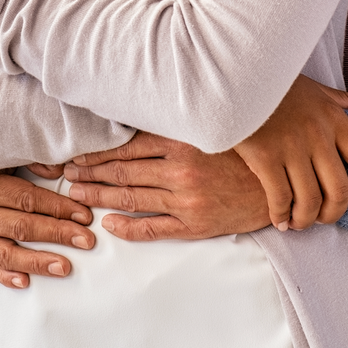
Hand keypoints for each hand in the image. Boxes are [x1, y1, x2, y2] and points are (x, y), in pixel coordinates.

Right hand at [0, 171, 95, 288]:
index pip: (26, 199)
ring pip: (4, 253)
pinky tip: (26, 281)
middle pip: (20, 226)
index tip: (84, 216)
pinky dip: (6, 276)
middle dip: (57, 234)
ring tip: (63, 267)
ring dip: (36, 261)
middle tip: (85, 241)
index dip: (58, 207)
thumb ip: (30, 160)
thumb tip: (62, 171)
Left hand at [63, 132, 272, 241]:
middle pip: (123, 171)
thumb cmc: (244, 152)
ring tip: (77, 194)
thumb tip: (136, 119)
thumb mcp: (210, 131)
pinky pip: (153, 228)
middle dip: (90, 173)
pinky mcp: (195, 225)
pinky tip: (109, 224)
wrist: (281, 185)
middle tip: (65, 174)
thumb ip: (176, 127)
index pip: (127, 147)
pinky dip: (127, 227)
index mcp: (182, 142)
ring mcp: (186, 200)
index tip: (76, 154)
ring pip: (131, 197)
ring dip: (100, 196)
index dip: (97, 153)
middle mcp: (180, 170)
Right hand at [233, 75, 347, 229]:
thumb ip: (344, 99)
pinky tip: (279, 219)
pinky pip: (280, 198)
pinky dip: (281, 215)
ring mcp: (292, 146)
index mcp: (334, 119)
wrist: (236, 76)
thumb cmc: (275, 83)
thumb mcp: (314, 88)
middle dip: (332, 214)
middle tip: (322, 219)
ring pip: (310, 201)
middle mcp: (318, 134)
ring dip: (306, 220)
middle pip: (339, 190)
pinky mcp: (265, 156)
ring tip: (298, 222)